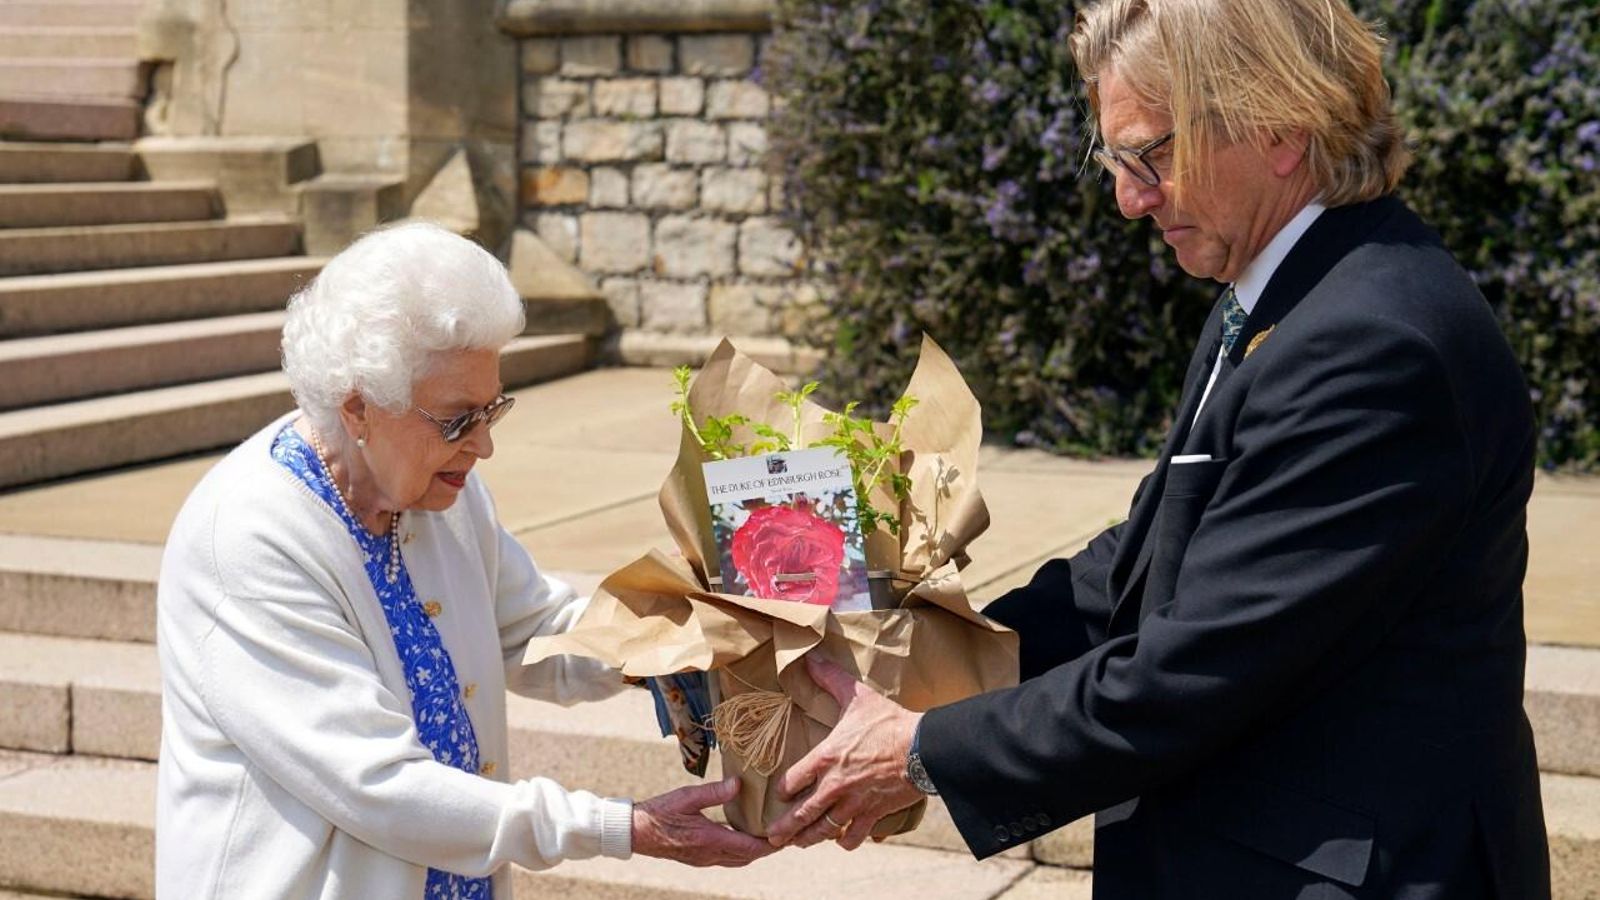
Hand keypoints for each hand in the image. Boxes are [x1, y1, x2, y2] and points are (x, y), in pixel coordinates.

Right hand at [631, 777, 775, 866]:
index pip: (749, 848)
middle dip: (767, 848)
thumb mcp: (687, 797)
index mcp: (710, 840)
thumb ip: (714, 792)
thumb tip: (738, 784)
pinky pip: (726, 859)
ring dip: (754, 851)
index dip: (770, 844)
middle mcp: (709, 854)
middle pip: (747, 857)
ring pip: (737, 860)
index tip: (785, 835)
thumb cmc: (659, 813)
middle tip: (783, 834)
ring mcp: (703, 859)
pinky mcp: (697, 858)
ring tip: (767, 836)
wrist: (635, 832)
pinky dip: (740, 851)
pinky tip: (742, 838)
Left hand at [766, 654, 923, 850]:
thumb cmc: (888, 722)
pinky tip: (841, 841)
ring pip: (824, 829)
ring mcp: (853, 803)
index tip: (781, 794)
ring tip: (798, 843)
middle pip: (801, 814)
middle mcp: (834, 786)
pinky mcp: (873, 814)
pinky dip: (846, 840)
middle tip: (771, 838)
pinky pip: (854, 835)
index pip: (792, 781)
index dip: (784, 789)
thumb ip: (830, 679)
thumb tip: (810, 658)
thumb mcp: (857, 697)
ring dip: (809, 838)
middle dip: (785, 828)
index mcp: (825, 758)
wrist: (922, 748)